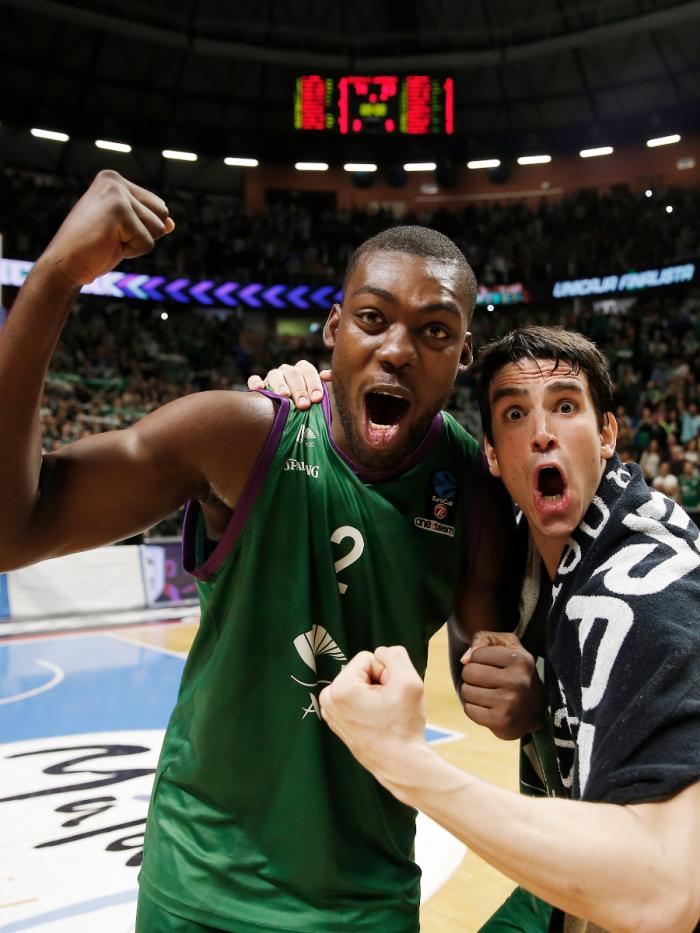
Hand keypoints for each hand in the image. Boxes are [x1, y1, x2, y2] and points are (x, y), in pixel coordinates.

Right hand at [38, 170, 173, 285]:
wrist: (65, 264)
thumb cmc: (93, 248)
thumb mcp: (125, 231)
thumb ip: (147, 222)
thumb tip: (171, 224)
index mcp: (114, 180)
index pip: (158, 206)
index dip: (142, 228)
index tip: (114, 230)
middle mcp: (115, 181)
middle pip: (162, 214)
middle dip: (144, 233)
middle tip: (113, 236)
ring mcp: (116, 194)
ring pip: (158, 228)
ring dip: (137, 243)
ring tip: (110, 240)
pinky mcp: (119, 211)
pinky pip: (148, 243)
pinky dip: (132, 252)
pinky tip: (108, 245)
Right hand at [247, 361, 331, 409]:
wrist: (289, 416)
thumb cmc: (308, 406)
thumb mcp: (319, 396)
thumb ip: (329, 385)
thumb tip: (327, 375)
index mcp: (302, 371)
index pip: (308, 370)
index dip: (313, 383)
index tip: (317, 399)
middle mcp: (287, 371)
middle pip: (292, 374)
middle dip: (299, 390)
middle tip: (304, 405)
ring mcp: (272, 377)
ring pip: (274, 375)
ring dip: (280, 385)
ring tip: (284, 397)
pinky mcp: (259, 385)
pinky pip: (254, 380)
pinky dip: (256, 382)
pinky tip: (260, 389)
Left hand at [320, 646, 427, 787]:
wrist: (401, 766)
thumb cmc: (404, 727)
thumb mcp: (409, 681)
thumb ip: (395, 655)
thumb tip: (382, 652)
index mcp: (339, 689)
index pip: (369, 657)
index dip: (387, 673)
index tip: (390, 696)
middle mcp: (328, 700)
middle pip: (362, 670)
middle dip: (380, 683)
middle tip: (388, 708)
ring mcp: (330, 712)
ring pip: (361, 684)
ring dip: (376, 694)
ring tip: (383, 715)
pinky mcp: (336, 720)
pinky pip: (357, 697)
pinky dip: (369, 704)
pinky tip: (377, 721)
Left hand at [460, 631, 545, 739]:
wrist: (534, 713)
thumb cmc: (516, 673)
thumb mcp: (508, 647)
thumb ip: (485, 639)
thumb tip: (465, 659)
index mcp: (520, 660)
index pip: (477, 654)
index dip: (478, 659)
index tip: (492, 666)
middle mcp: (517, 681)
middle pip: (469, 672)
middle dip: (471, 676)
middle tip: (486, 682)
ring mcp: (509, 703)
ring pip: (466, 691)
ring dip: (471, 693)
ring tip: (487, 694)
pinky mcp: (501, 721)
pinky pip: (469, 710)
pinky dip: (473, 709)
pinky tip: (488, 708)